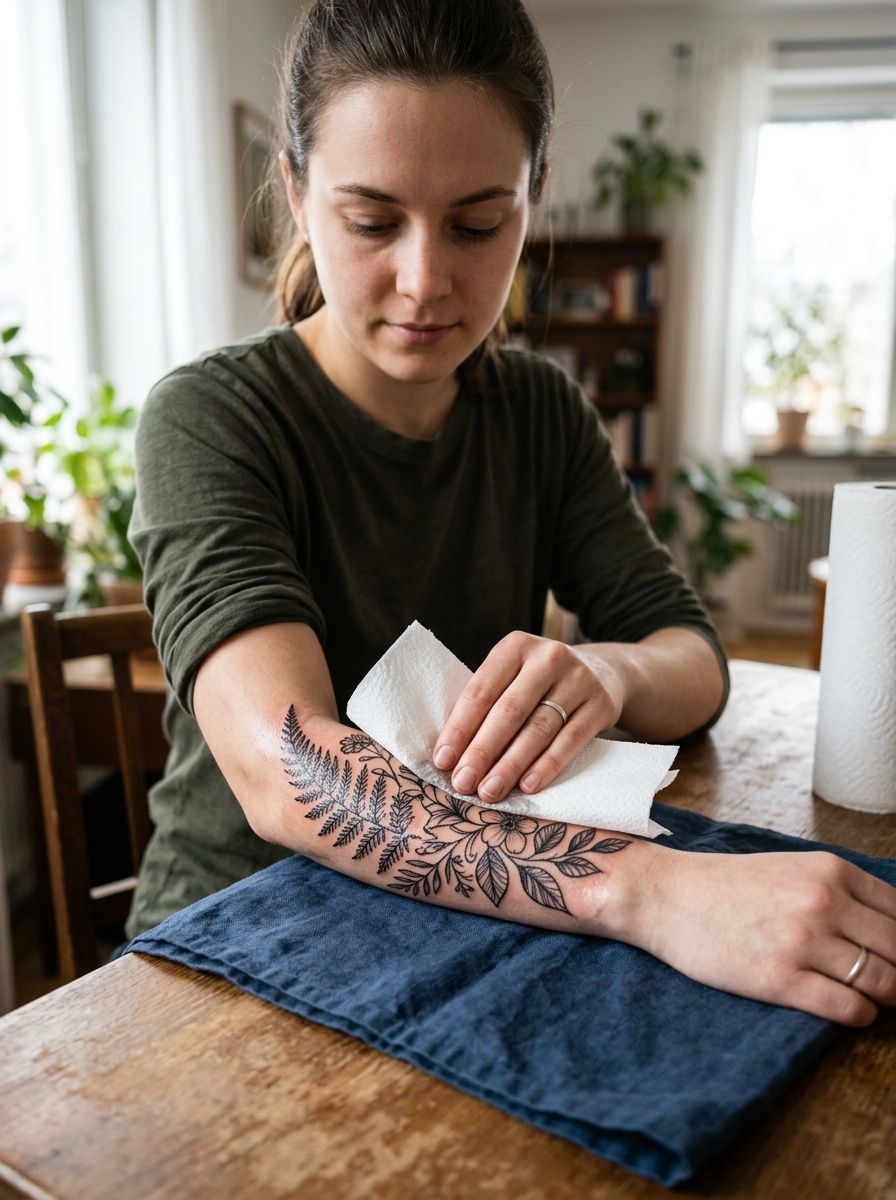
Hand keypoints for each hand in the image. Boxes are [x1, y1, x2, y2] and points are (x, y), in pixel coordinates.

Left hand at [432, 631, 624, 803]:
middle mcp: (548, 657)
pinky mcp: (600, 705)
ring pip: (538, 728)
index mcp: (515, 646)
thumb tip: (450, 755)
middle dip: (482, 750)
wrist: (602, 672)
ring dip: (510, 764)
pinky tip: (528, 786)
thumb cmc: (538, 683)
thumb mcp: (512, 676)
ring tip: (490, 791)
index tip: (443, 761)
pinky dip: (547, 765)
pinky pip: (570, 740)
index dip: (460, 728)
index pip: (481, 690)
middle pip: (509, 710)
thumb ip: (486, 704)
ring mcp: (579, 680)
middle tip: (463, 782)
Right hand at [636, 847, 895, 1025]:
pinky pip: (848, 1008)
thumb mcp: (790, 869)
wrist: (664, 895)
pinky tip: (850, 1010)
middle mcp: (823, 901)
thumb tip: (888, 928)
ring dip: (885, 996)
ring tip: (872, 997)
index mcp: (829, 870)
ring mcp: (803, 941)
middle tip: (890, 983)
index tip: (895, 956)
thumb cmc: (724, 885)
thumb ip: (837, 891)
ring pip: (882, 982)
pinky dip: (860, 1015)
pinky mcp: (780, 979)